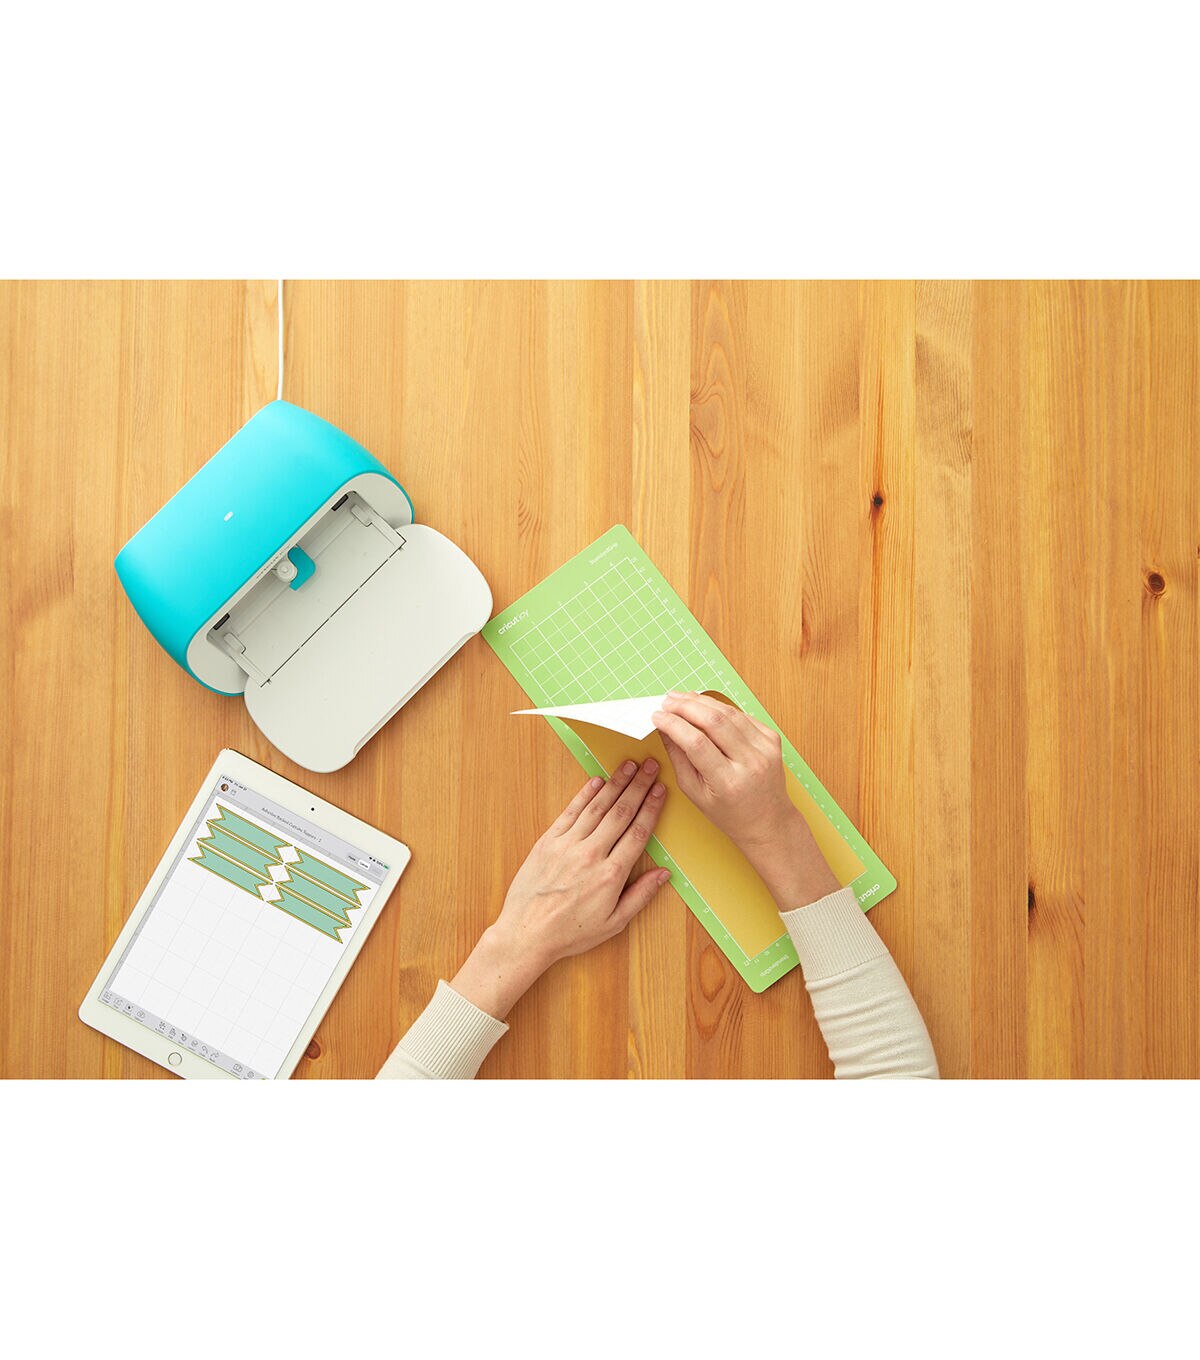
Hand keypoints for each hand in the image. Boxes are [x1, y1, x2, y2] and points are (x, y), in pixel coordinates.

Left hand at [450, 759, 669, 1017]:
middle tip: (651, 765)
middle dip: (639, 786)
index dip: (652, 808)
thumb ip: (640, 895)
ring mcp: (567, 845)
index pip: (638, 832)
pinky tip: (596, 782)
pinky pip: (570, 812)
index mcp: (611, 875)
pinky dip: (584, 795)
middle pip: (621, 812)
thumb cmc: (570, 932)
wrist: (526, 933)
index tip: (661, 790)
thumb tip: (664, 874)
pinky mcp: (548, 842)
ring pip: (597, 807)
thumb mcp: (613, 923)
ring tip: (629, 766)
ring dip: (615, 783)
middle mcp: (591, 854)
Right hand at [652, 691, 838, 907]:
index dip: (674, 725)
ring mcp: (764, 749)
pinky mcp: (772, 739)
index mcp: (728, 781)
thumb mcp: (695, 793)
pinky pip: (742, 716)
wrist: (768, 821)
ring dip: (702, 701)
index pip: (696, 743)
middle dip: (686, 706)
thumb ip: (679, 758)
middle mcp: (750, 762)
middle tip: (667, 700)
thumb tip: (665, 728)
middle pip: (714, 722)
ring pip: (729, 713)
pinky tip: (705, 706)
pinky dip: (721, 708)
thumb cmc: (729, 813)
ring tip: (682, 698)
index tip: (657, 716)